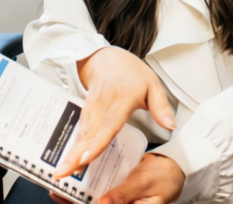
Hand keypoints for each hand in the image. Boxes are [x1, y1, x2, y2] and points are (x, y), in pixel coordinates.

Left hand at [50, 154, 184, 203]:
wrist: (174, 165)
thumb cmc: (165, 177)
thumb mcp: (144, 183)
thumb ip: (122, 195)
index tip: (66, 198)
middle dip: (74, 201)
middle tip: (57, 191)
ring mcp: (115, 203)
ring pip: (92, 202)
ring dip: (77, 196)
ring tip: (60, 187)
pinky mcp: (113, 194)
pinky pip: (97, 192)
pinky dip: (86, 186)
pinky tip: (76, 178)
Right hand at [54, 47, 175, 179]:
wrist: (107, 58)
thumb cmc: (132, 73)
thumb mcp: (153, 84)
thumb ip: (161, 107)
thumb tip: (171, 126)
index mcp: (122, 98)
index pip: (109, 124)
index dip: (98, 142)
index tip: (87, 157)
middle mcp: (103, 104)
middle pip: (89, 133)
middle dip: (75, 155)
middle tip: (63, 173)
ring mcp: (91, 108)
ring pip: (81, 134)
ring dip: (70, 153)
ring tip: (61, 172)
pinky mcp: (85, 112)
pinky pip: (79, 132)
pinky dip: (72, 147)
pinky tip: (66, 162)